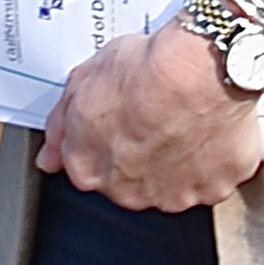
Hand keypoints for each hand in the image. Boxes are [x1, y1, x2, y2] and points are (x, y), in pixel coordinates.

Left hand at [41, 20, 263, 211]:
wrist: (203, 70)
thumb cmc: (146, 71)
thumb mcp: (82, 83)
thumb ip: (62, 127)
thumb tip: (49, 158)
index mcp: (90, 169)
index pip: (86, 168)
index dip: (103, 140)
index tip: (116, 122)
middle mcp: (129, 191)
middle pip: (128, 181)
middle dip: (137, 155)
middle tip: (151, 116)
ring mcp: (174, 194)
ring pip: (171, 184)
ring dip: (176, 161)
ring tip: (184, 120)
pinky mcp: (215, 188)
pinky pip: (211, 178)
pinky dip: (212, 160)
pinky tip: (210, 129)